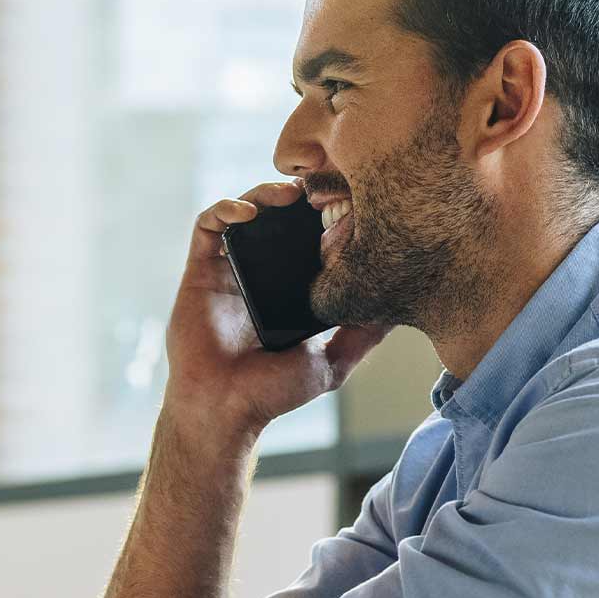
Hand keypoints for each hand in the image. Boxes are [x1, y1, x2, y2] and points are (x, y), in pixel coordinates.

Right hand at [164, 183, 387, 441]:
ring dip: (265, 194)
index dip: (326, 216)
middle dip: (298, 197)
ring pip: (246, 212)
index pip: (309, 239)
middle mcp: (261, 274)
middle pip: (279, 218)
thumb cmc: (272, 393)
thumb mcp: (332, 362)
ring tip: (288, 194)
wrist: (223, 408)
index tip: (349, 205)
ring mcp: (230, 269)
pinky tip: (247, 213)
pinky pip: (207, 225)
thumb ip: (363, 337)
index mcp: (290, 289)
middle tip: (321, 189)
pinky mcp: (200, 269)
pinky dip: (225, 209)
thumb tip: (398, 310)